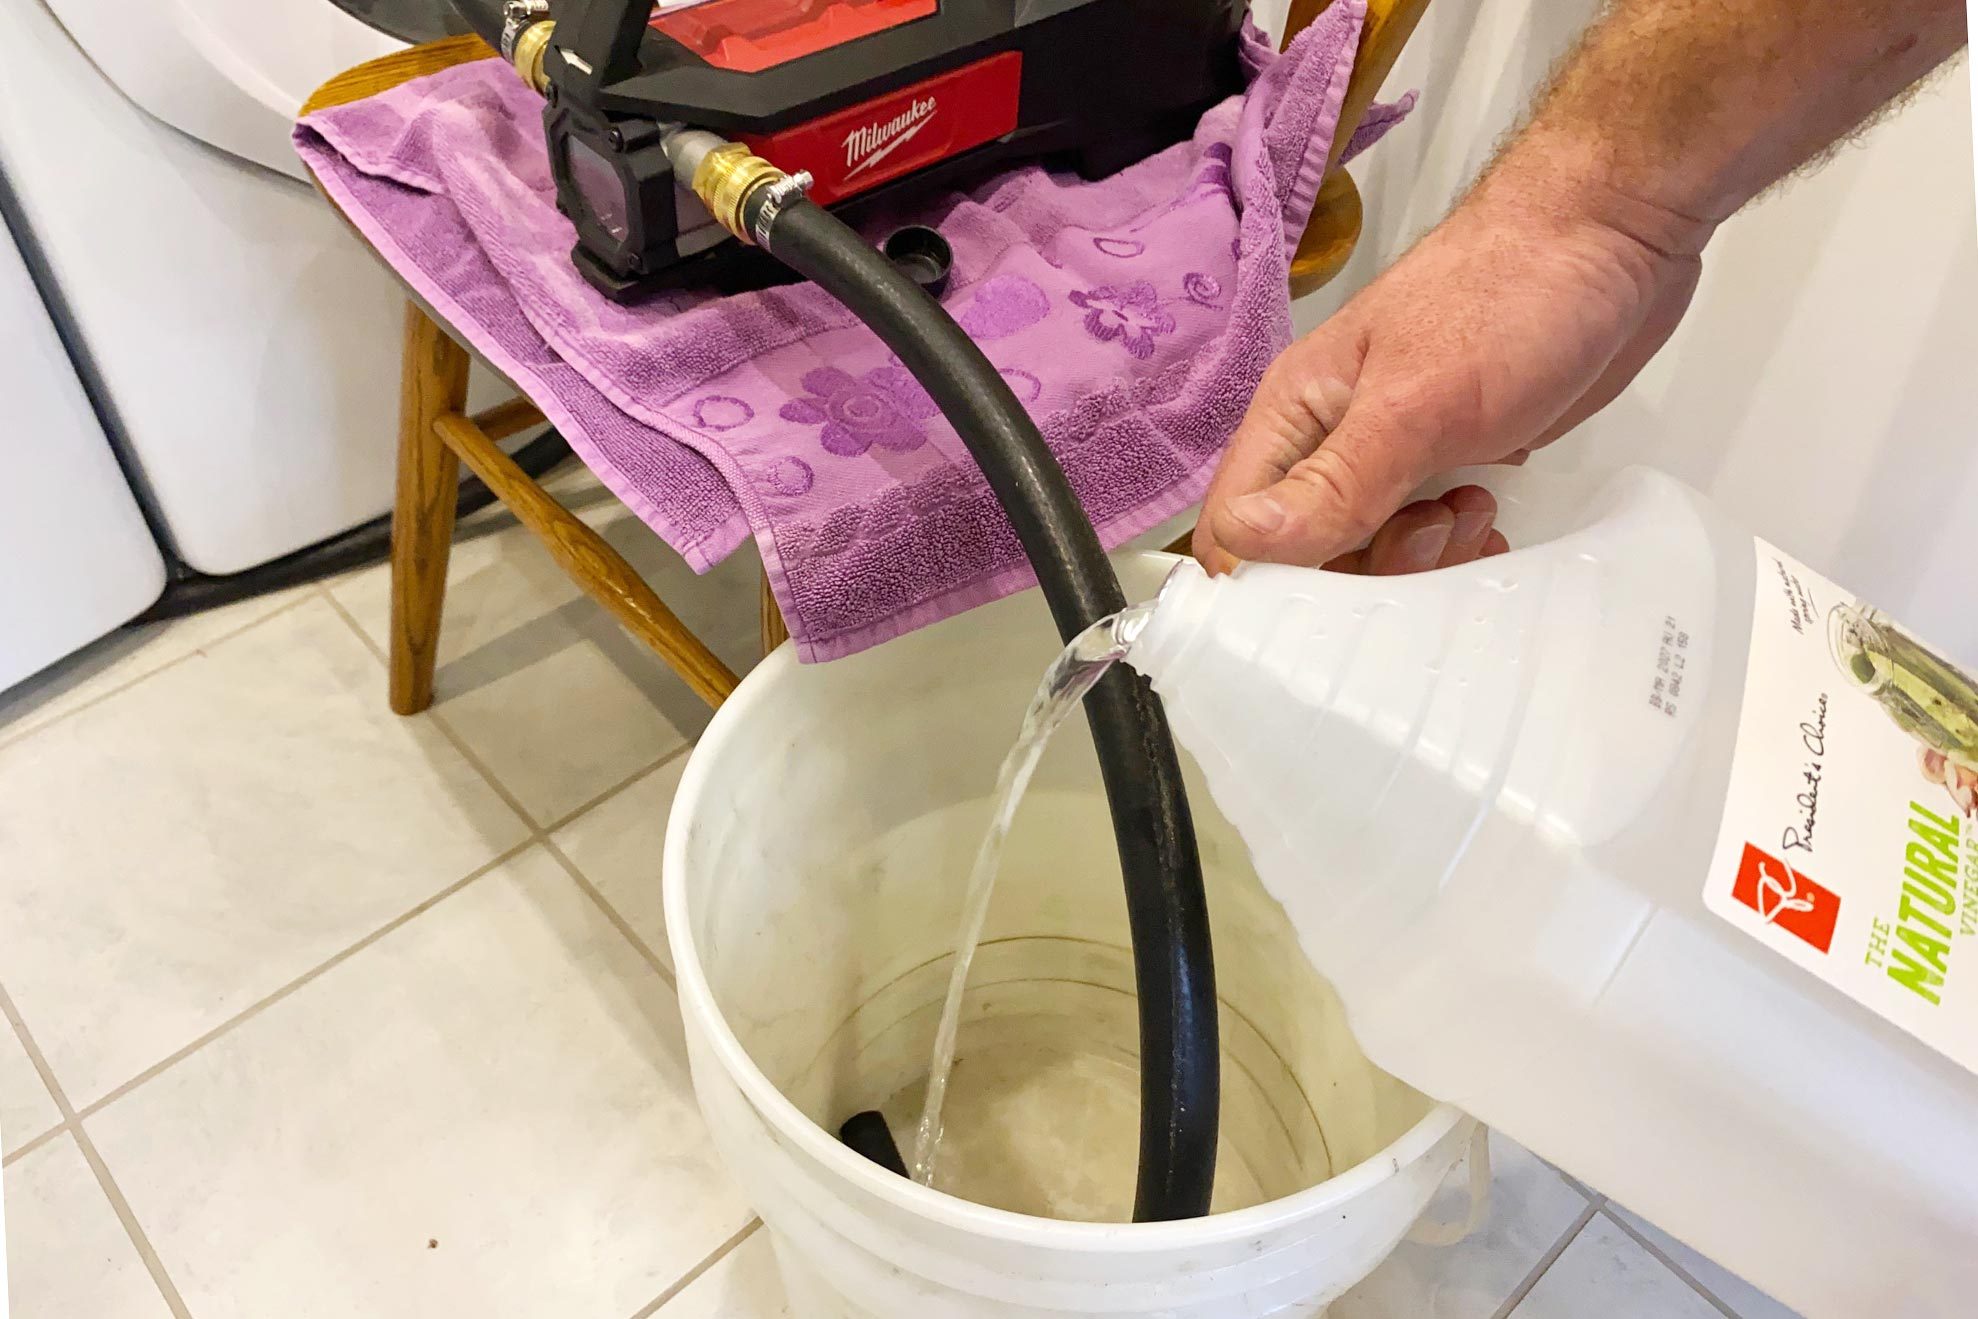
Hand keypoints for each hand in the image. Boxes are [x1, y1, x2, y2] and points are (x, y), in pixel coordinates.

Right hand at [1196, 163, 1709, 574]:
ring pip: (1369, 554)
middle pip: (1303, 558)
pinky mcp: (1450, 460)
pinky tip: (1494, 520)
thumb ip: (1334, 482)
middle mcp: (1329, 440)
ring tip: (1474, 510)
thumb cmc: (1509, 294)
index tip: (1335, 601)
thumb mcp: (1417, 400)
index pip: (1233, 531)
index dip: (1268, 582)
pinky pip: (1426, 537)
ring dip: (1421, 561)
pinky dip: (1455, 550)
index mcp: (1295, 415)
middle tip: (1433, 532)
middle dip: (1364, 574)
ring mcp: (1391, 454)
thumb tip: (1244, 544)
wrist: (1613, 234)